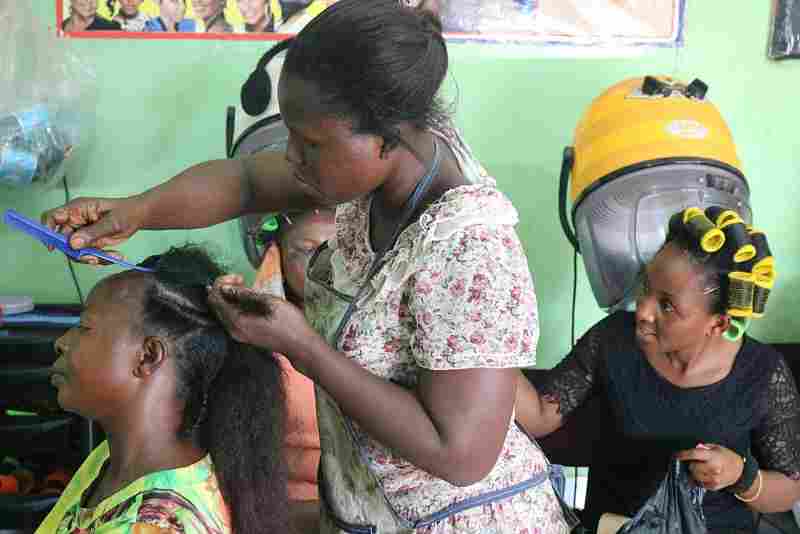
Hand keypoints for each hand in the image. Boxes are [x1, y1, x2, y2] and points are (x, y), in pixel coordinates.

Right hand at [41, 197, 142, 263]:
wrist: (138, 218)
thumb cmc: (126, 212)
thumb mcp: (112, 221)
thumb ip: (92, 232)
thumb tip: (73, 243)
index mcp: (77, 210)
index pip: (53, 217)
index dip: (47, 230)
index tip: (53, 246)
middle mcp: (76, 222)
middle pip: (62, 240)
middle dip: (76, 252)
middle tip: (94, 258)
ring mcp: (82, 233)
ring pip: (75, 251)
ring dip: (90, 258)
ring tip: (111, 257)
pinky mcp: (90, 243)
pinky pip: (87, 255)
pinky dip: (100, 259)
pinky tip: (116, 256)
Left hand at [207, 274, 321, 367]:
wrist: (301, 346)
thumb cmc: (290, 324)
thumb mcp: (271, 303)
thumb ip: (247, 294)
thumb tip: (226, 288)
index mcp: (238, 322)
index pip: (216, 299)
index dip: (223, 283)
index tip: (240, 277)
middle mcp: (233, 331)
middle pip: (215, 305)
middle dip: (224, 288)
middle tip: (241, 279)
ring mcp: (238, 335)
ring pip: (222, 311)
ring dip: (228, 296)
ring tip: (244, 286)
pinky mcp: (243, 335)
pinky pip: (230, 317)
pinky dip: (233, 304)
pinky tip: (246, 298)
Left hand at [676, 443, 743, 490]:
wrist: (739, 471)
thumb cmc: (727, 457)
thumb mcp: (717, 448)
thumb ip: (704, 447)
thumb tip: (694, 448)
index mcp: (713, 456)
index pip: (694, 454)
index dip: (683, 455)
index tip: (676, 455)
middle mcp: (713, 469)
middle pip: (692, 468)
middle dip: (691, 464)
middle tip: (696, 462)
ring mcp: (714, 479)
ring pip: (694, 477)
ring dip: (694, 472)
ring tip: (701, 468)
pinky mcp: (713, 487)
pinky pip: (699, 483)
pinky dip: (698, 479)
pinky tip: (705, 475)